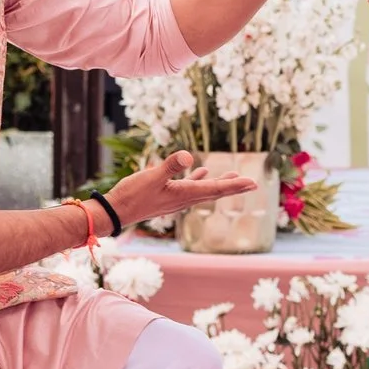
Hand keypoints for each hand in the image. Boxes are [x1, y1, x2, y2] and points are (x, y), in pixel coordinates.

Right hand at [106, 149, 260, 223]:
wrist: (116, 212)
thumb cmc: (132, 195)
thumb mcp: (151, 177)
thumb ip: (169, 166)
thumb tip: (188, 155)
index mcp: (184, 194)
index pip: (215, 189)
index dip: (235, 185)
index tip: (252, 183)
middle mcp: (183, 200)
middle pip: (214, 192)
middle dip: (233, 187)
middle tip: (252, 183)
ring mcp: (176, 199)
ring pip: (203, 190)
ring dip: (219, 184)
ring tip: (234, 178)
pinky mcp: (167, 197)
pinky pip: (189, 188)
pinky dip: (198, 180)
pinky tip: (201, 172)